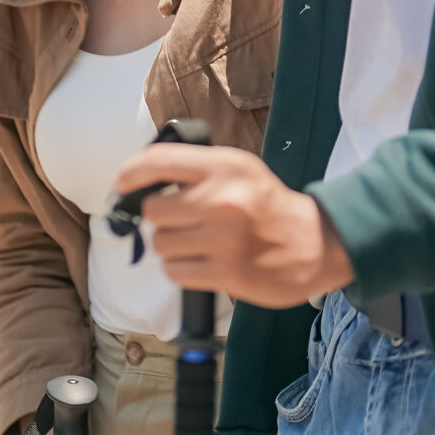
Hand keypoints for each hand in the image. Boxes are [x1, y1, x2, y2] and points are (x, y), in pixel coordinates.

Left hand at [114, 143, 353, 306]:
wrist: (315, 243)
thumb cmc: (268, 205)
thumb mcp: (239, 170)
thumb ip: (197, 170)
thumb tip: (142, 180)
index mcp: (224, 166)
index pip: (159, 162)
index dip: (130, 173)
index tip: (120, 184)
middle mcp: (223, 199)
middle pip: (155, 211)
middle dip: (163, 219)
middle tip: (183, 222)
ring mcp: (224, 238)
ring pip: (161, 244)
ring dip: (172, 247)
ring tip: (198, 244)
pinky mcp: (227, 272)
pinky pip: (175, 272)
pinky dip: (182, 269)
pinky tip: (203, 263)